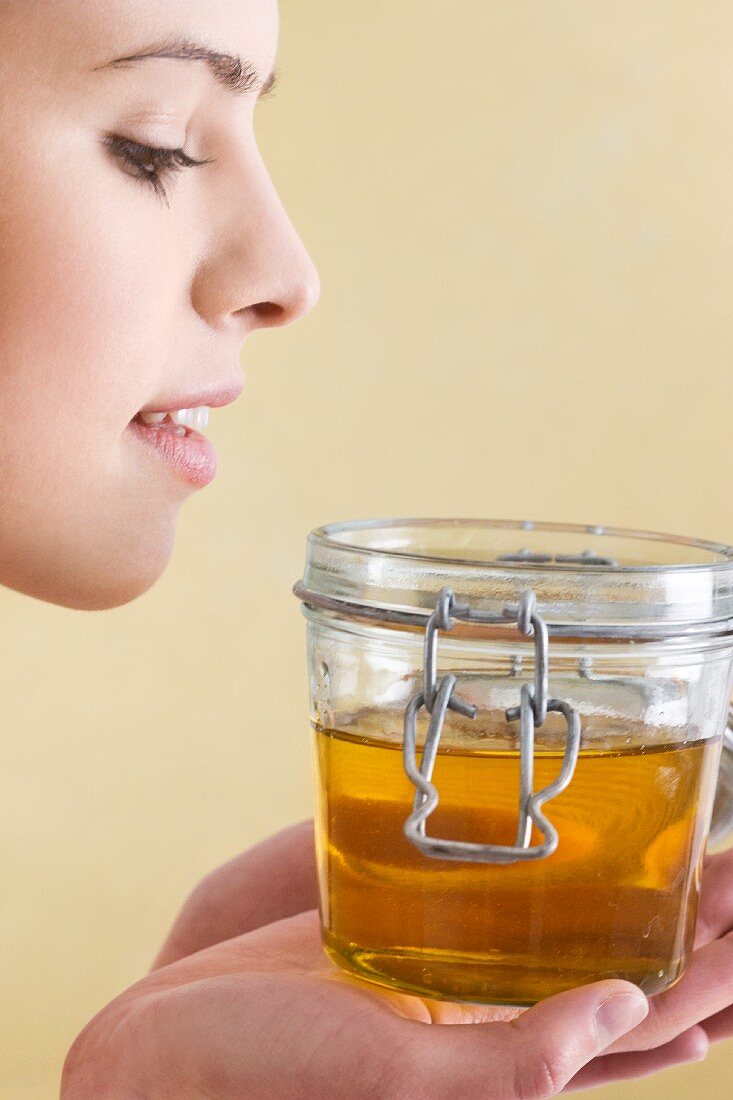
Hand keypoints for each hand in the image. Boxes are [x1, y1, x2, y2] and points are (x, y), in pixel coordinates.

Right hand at [61, 823, 729, 1097]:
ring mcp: (459, 980)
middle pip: (632, 976)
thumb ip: (511, 1065)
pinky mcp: (415, 939)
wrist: (168, 1045)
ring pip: (579, 941)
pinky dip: (556, 885)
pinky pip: (505, 913)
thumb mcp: (397, 1083)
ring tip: (688, 844)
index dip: (716, 970)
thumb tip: (625, 1006)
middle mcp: (499, 1025)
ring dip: (642, 899)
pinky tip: (571, 849)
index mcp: (512, 1073)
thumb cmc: (267, 1079)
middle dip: (698, 926)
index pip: (649, 1022)